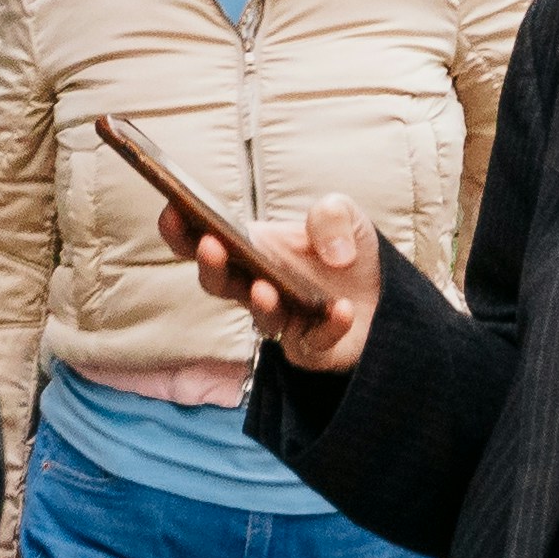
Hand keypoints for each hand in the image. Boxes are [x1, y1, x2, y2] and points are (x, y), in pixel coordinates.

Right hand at [190, 193, 376, 374]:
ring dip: (260, 304)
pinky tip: (341, 310)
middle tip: (211, 246)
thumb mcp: (345, 215)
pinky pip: (314, 342)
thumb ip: (332, 214)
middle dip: (210, 266)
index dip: (180, 229)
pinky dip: (328, 327)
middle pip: (218, 283)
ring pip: (260, 319)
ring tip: (266, 289)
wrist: (385, 294)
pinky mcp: (312, 348)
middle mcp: (255, 286)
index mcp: (250, 248)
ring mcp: (282, 319)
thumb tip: (331, 253)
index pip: (200, 240)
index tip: (173, 210)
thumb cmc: (348, 250)